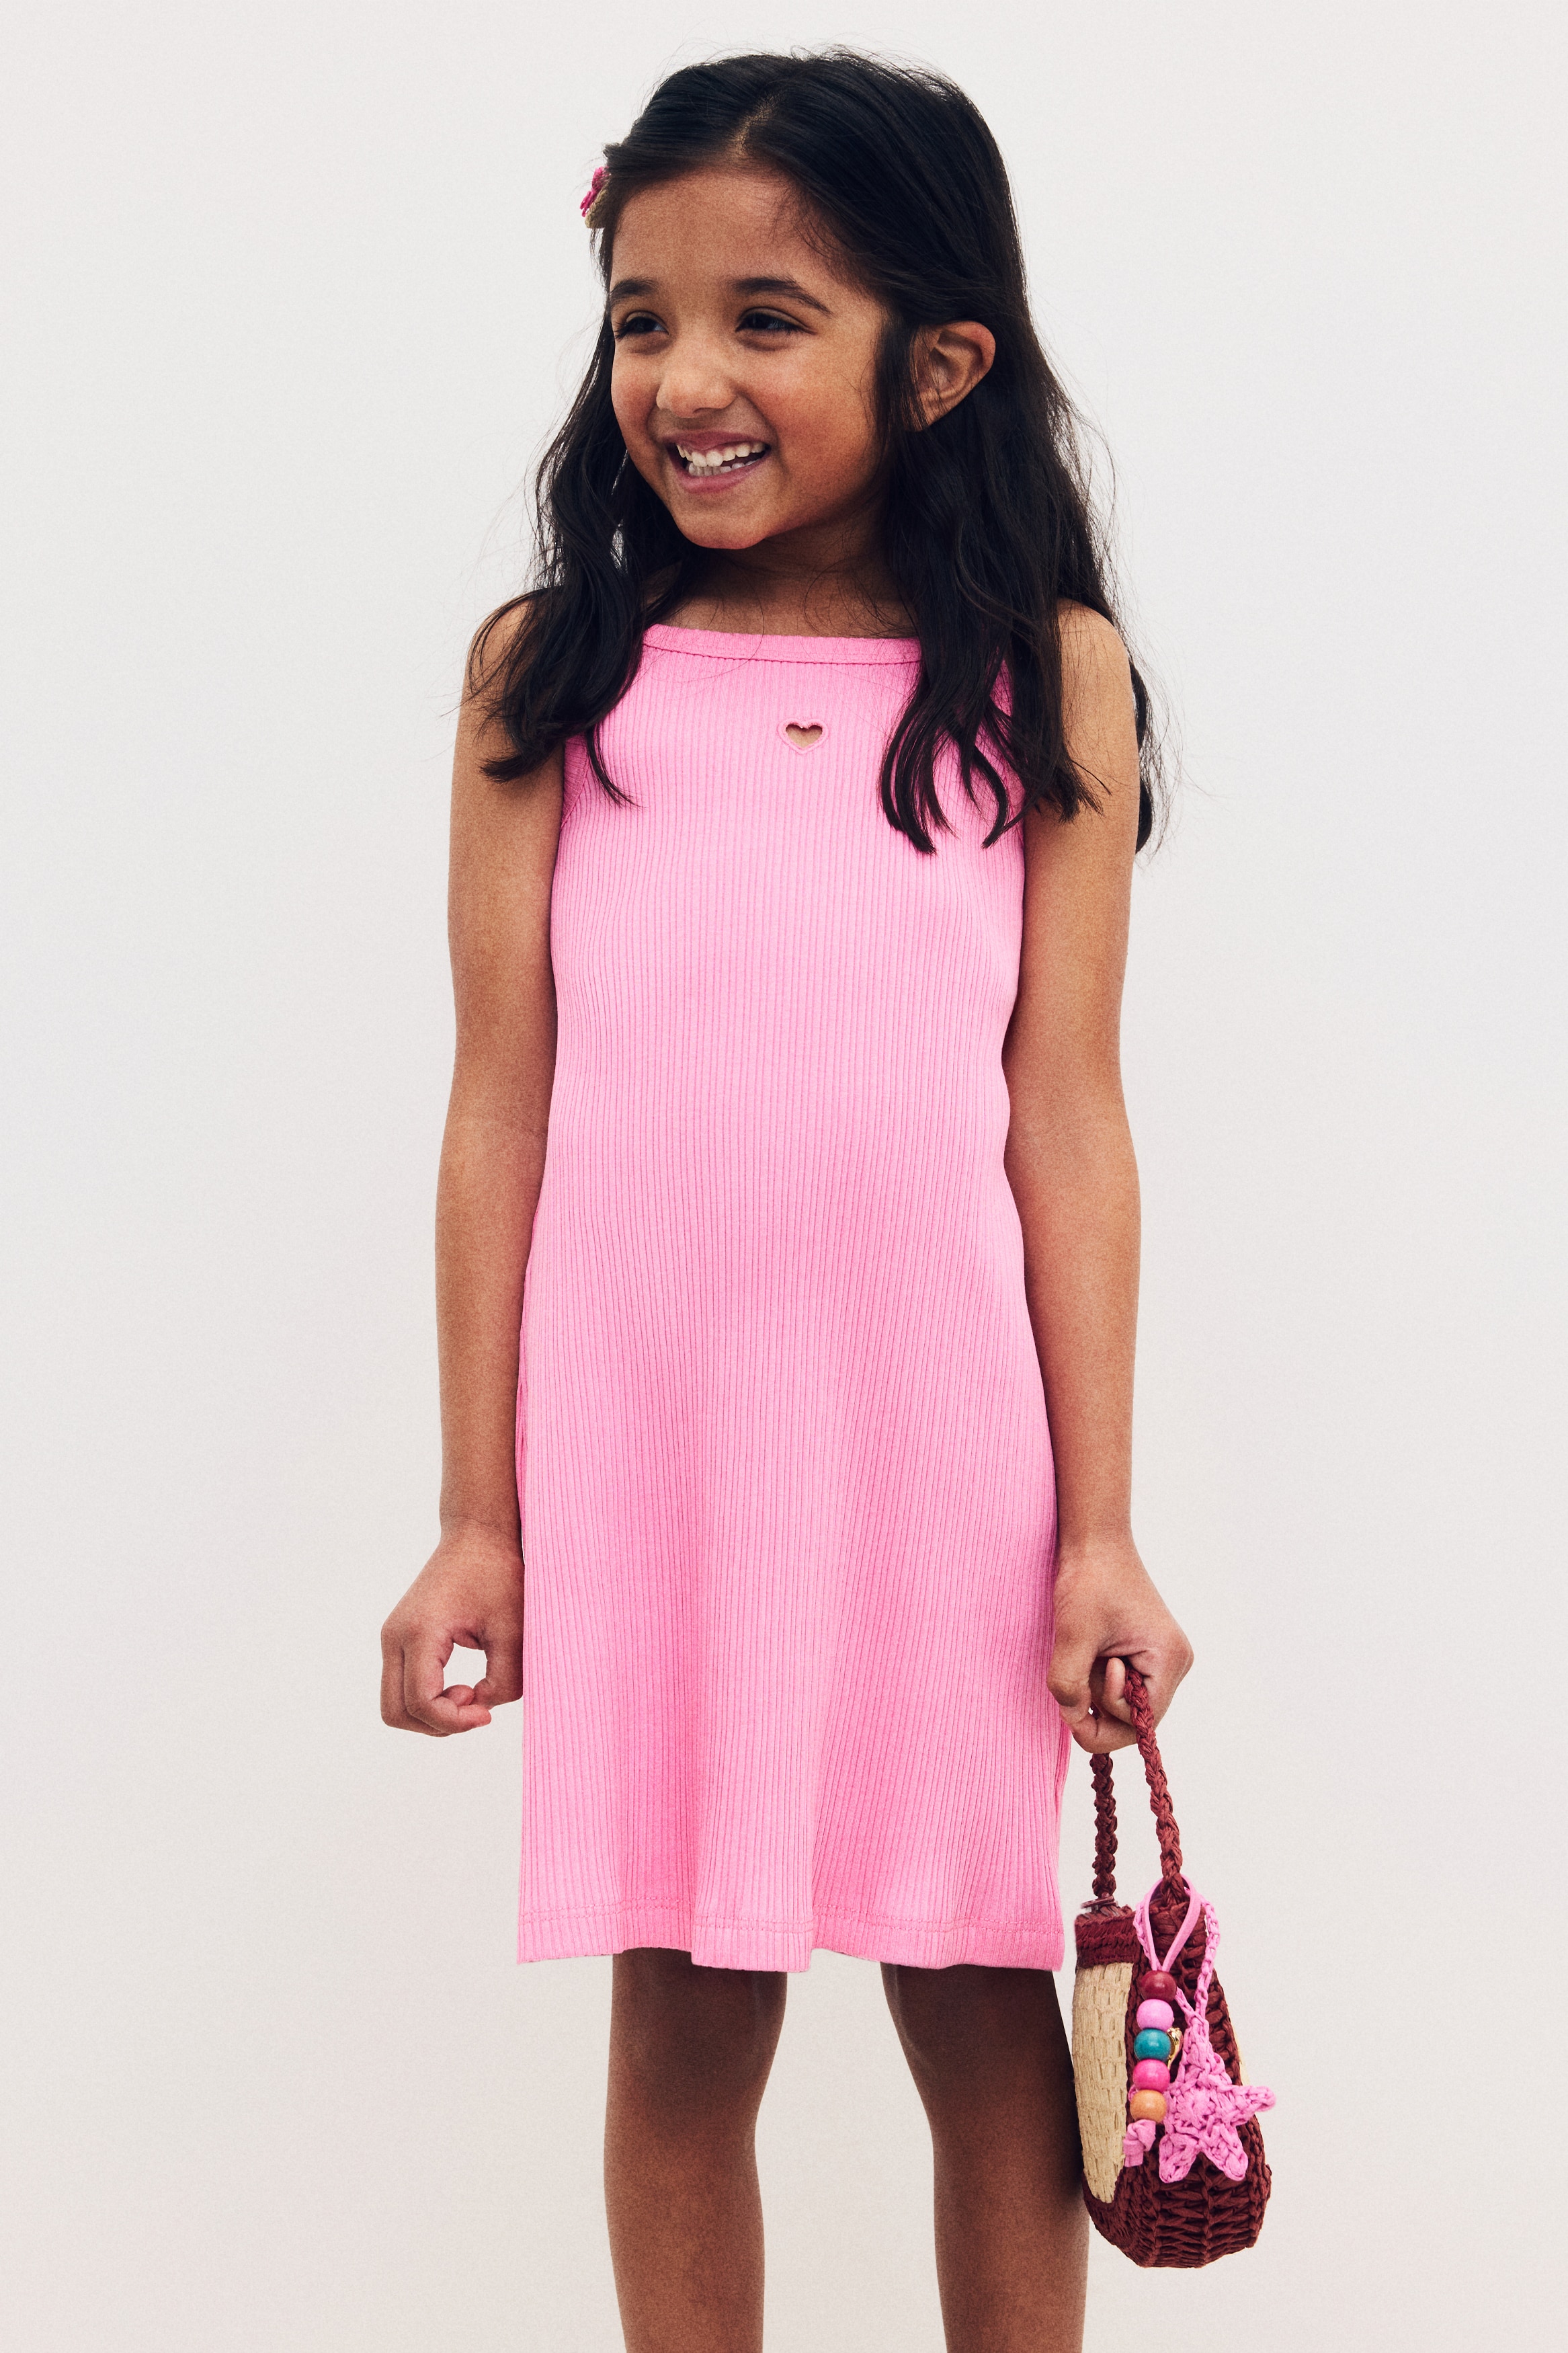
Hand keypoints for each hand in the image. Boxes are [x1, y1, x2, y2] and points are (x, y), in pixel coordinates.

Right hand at [380, 1523, 524, 1735]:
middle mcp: (395, 1636)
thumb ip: (504, 1680)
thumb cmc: (498, 1575)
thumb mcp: (513, 1629)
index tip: (487, 1714)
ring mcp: (392, 1638)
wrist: (478, 1536)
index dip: (454, 1721)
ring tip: (471, 1692)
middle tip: (477, 1706)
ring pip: (395, 1705)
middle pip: (395, 1712)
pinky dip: (429, 1699)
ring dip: (432, 1714)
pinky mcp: (399, 1639)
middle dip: (438, 1724)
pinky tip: (462, 1685)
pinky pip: (402, 1687)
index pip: (420, 1701)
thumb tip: (482, 1709)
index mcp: (420, 1631)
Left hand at [1046, 1532, 1191, 1753]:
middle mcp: (1173, 1664)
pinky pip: (1122, 1686)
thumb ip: (1069, 1684)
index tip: (1076, 1692)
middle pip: (1135, 1719)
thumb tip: (1073, 1717)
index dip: (1102, 1721)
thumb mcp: (1073, 1634)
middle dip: (1098, 1706)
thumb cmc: (1090, 1578)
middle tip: (1076, 1672)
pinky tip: (1090, 1653)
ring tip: (1085, 1653)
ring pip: (1124, 1704)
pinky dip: (1098, 1679)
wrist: (1095, 1539)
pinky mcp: (1144, 1653)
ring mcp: (1161, 1659)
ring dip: (1096, 1689)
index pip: (1141, 1723)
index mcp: (1168, 1660)